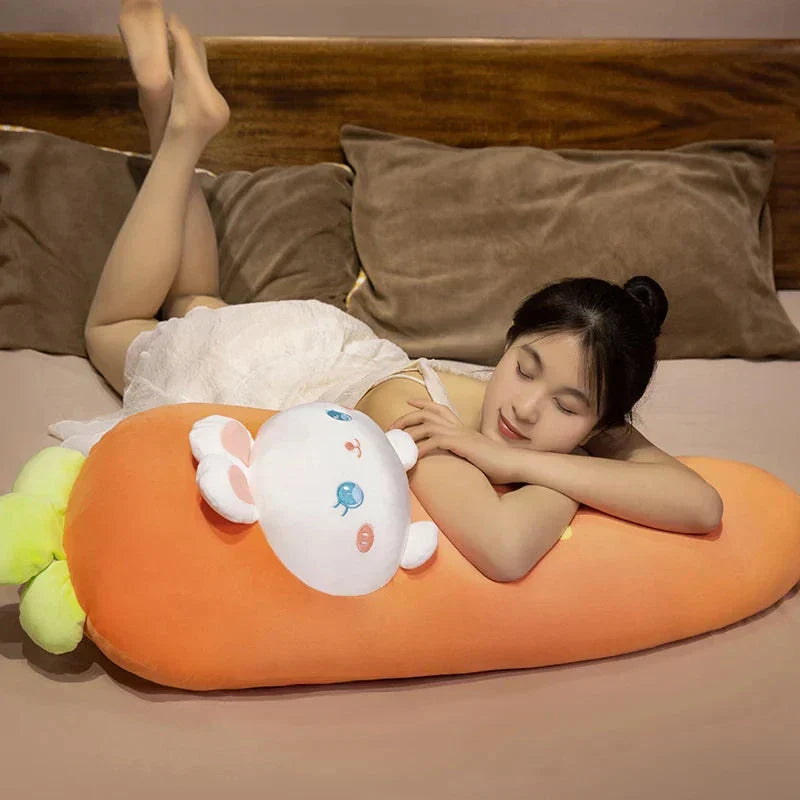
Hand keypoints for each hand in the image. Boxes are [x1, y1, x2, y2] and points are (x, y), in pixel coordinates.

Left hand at [389, 399, 521, 484]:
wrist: (513, 464)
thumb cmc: (496, 463)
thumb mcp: (474, 453)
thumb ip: (462, 449)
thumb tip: (452, 454)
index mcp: (461, 427)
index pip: (440, 408)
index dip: (423, 403)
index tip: (409, 401)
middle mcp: (459, 427)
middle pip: (428, 413)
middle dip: (407, 418)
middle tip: (393, 428)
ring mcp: (460, 434)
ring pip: (428, 425)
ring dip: (410, 433)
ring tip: (398, 442)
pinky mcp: (462, 444)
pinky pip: (436, 441)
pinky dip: (422, 448)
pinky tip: (414, 456)